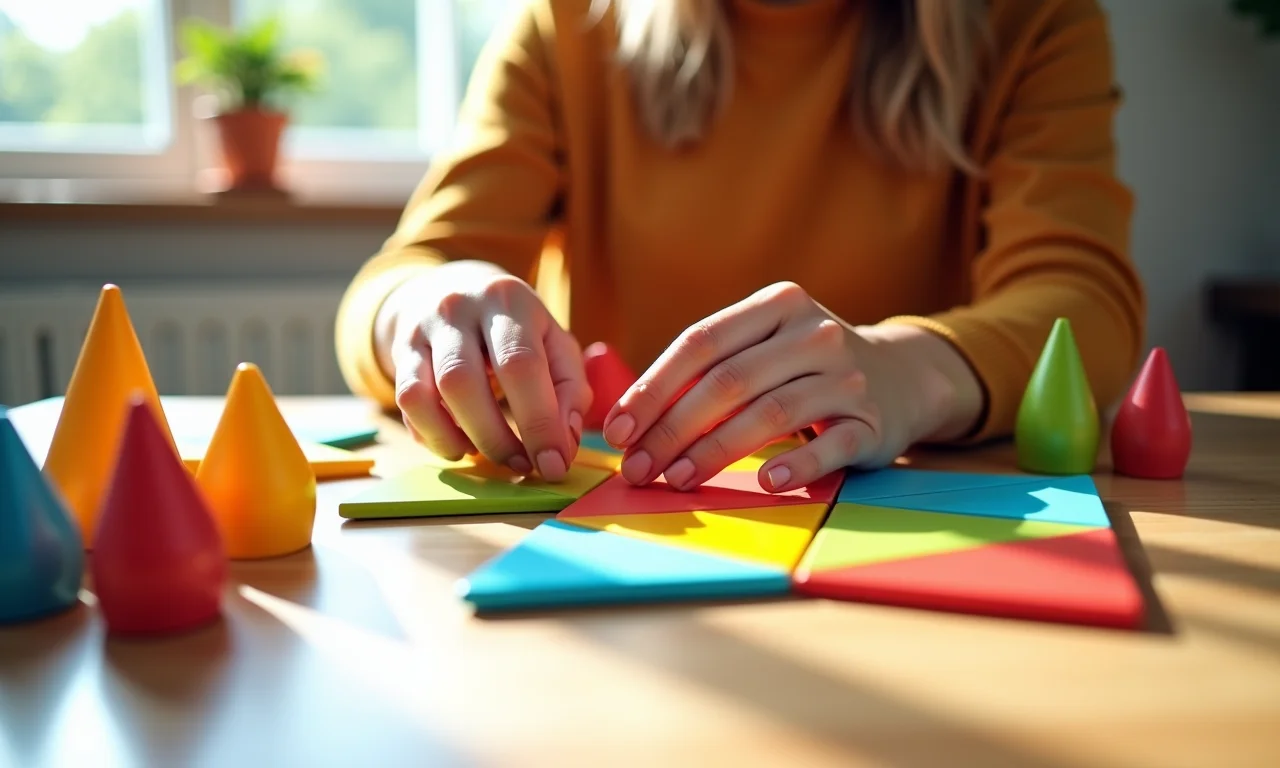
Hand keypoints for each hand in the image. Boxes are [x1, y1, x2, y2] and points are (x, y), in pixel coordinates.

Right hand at [378, 261, 590, 480]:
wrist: (453, 288)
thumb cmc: (517, 329)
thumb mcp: (554, 342)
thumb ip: (569, 390)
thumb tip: (562, 445)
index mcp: (509, 300)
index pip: (521, 365)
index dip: (539, 422)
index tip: (553, 464)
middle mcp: (458, 308)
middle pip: (464, 382)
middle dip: (496, 439)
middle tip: (521, 466)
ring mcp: (421, 329)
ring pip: (425, 395)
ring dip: (459, 439)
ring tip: (487, 454)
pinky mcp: (400, 353)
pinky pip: (406, 403)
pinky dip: (433, 435)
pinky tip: (459, 443)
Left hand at [600, 282, 981, 491]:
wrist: (904, 376)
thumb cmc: (806, 367)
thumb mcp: (765, 344)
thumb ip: (706, 367)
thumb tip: (626, 417)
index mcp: (777, 305)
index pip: (701, 343)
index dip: (653, 388)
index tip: (618, 429)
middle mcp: (814, 333)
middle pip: (729, 381)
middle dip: (673, 429)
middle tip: (639, 468)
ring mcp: (847, 377)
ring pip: (771, 413)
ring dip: (716, 450)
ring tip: (679, 479)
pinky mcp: (873, 421)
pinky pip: (830, 445)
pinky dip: (796, 464)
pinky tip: (765, 482)